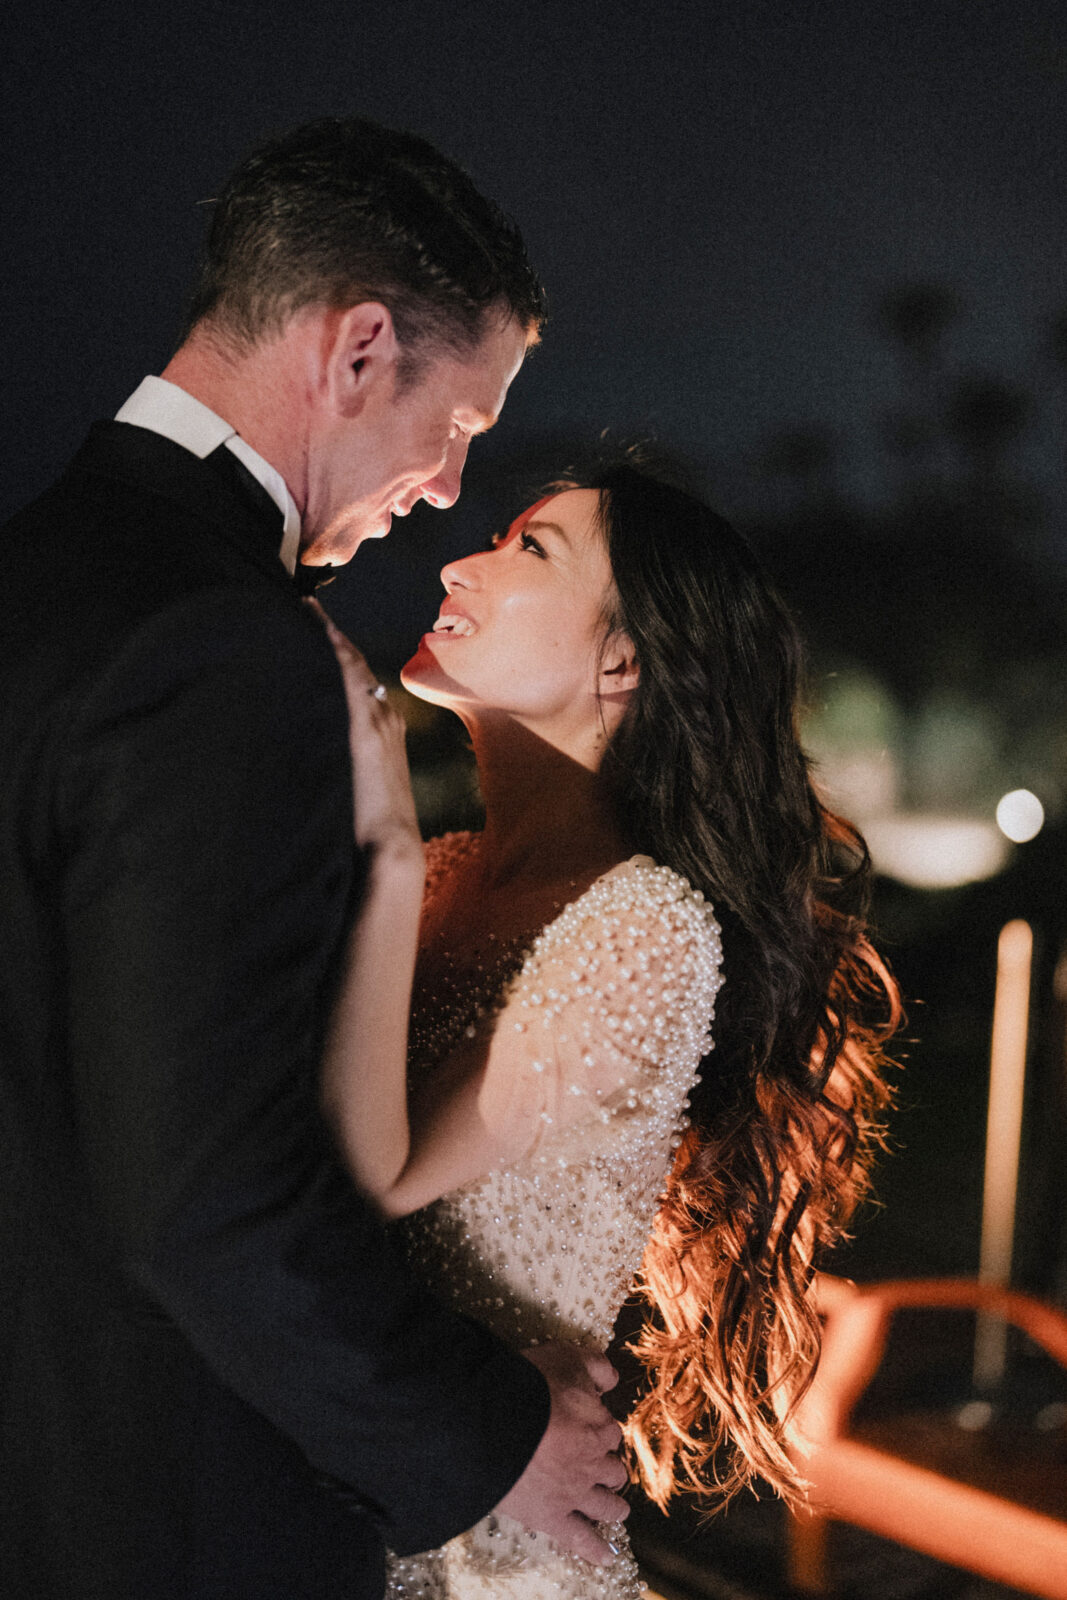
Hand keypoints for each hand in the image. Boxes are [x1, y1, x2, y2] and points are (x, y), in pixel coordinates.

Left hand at [308, 602, 421, 863]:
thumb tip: (312, 757)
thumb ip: (342, 767)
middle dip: (333, 636)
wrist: (392, 848)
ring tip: (304, 611)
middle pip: (356, 666)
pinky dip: (333, 652)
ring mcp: (378, 720)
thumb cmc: (372, 831)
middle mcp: (385, 718)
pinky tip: (315, 632)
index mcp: (385, 732)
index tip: (319, 632)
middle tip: (306, 608)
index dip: (340, 655)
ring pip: (352, 666)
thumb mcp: (360, 791)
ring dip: (330, 637)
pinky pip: (348, 678)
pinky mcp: (365, 728)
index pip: (359, 683)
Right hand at [496, 1342, 629, 1566]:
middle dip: (609, 1466)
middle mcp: (593, 1462)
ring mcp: (575, 1493)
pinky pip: (580, 1539)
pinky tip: (606, 1557)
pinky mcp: (553, 1517)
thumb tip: (611, 1379)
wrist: (494, 1424)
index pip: (610, 1430)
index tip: (589, 1425)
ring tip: (617, 1509)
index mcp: (599, 1426)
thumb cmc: (530, 1386)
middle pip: (612, 1467)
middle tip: (601, 1465)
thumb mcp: (568, 1358)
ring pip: (607, 1505)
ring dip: (614, 1506)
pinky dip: (595, 1550)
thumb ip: (596, 1366)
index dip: (599, 1426)